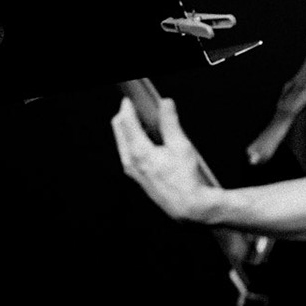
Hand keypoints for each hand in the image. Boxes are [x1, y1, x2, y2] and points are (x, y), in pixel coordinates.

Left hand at [110, 96, 219, 223]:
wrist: (187, 206)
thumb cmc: (185, 179)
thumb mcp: (181, 146)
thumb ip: (171, 123)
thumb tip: (166, 104)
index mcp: (139, 151)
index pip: (126, 122)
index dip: (127, 107)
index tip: (130, 99)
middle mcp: (130, 161)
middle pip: (118, 131)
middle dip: (124, 116)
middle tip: (134, 107)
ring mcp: (131, 170)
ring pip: (121, 142)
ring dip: (127, 129)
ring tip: (142, 122)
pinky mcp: (136, 176)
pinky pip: (127, 153)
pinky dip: (131, 142)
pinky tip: (146, 142)